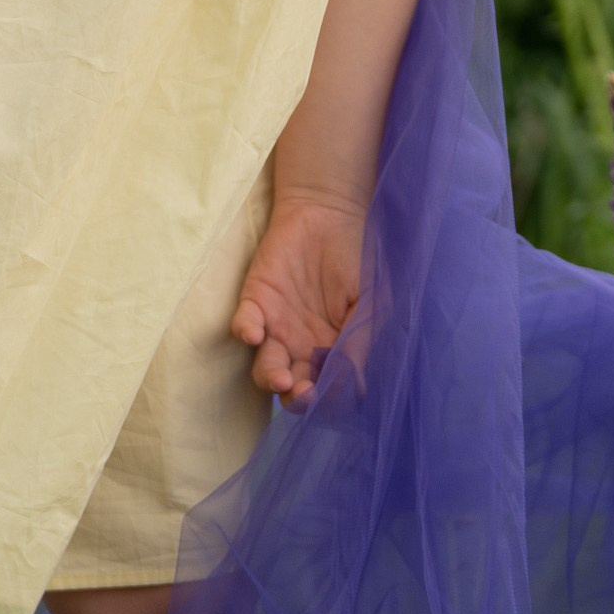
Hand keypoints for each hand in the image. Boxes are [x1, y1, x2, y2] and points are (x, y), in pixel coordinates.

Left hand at [231, 191, 364, 407]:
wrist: (329, 213)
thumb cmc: (357, 258)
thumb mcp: (369, 300)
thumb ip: (359, 341)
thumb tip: (356, 388)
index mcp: (332, 351)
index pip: (325, 389)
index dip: (326, 400)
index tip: (330, 397)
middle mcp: (302, 347)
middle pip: (292, 387)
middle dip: (296, 397)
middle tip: (303, 393)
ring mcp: (276, 327)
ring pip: (265, 366)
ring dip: (270, 376)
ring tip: (281, 378)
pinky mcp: (255, 301)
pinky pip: (244, 325)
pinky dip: (246, 331)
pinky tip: (254, 334)